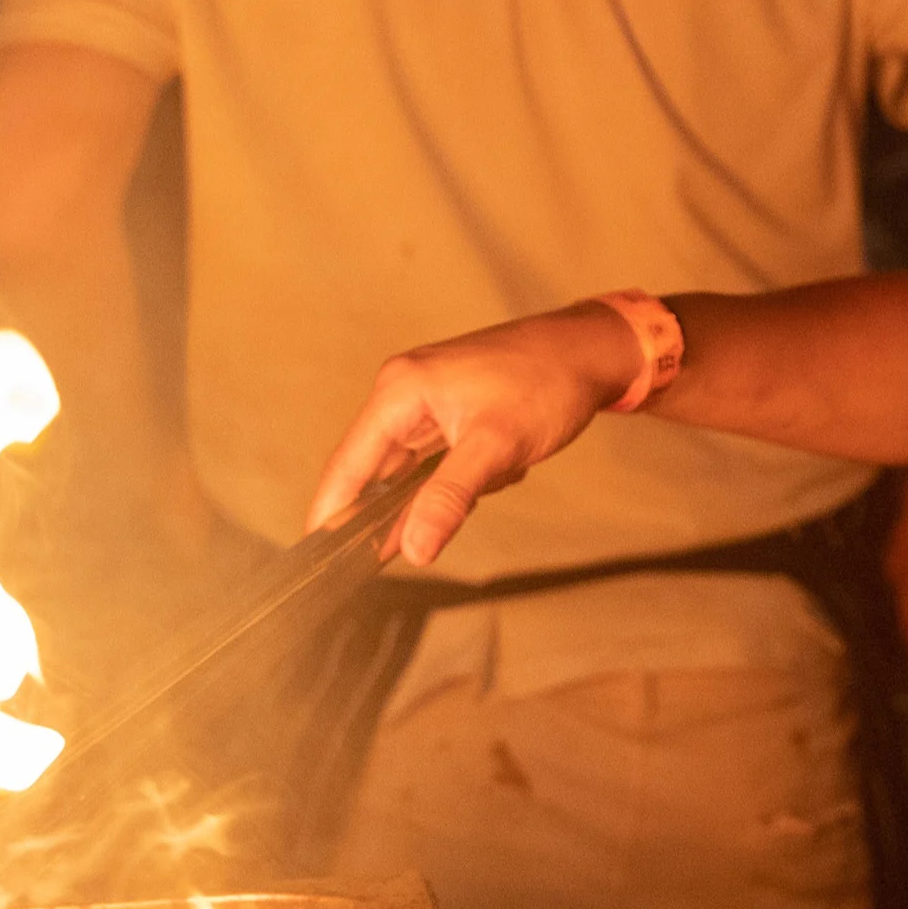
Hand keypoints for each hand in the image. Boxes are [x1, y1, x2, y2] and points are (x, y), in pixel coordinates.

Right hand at [307, 302, 645, 563]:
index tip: (316, 557)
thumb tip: (411, 549)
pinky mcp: (448, 412)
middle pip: (374, 471)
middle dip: (399, 510)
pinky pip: (436, 461)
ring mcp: (425, 402)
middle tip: (406, 550)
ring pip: (411, 471)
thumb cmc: (546, 383)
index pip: (349, 464)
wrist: (591, 351)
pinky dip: (463, 477)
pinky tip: (503, 468)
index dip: (330, 513)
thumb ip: (448, 499)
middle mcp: (402, 393)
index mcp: (400, 391)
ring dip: (444, 491)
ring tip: (491, 477)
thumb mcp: (496, 447)